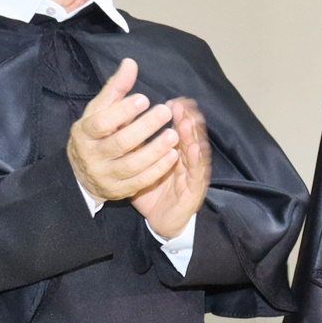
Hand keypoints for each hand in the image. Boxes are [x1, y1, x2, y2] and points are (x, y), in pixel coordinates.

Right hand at [67, 59, 179, 201]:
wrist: (81, 174)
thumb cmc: (95, 134)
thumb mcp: (99, 110)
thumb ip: (116, 89)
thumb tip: (131, 63)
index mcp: (84, 133)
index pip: (102, 122)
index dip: (123, 111)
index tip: (144, 98)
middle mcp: (92, 155)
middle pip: (120, 143)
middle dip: (145, 127)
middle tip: (165, 112)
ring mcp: (105, 175)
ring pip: (132, 165)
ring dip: (155, 150)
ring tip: (174, 135)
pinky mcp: (118, 190)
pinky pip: (140, 181)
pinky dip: (158, 169)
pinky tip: (173, 155)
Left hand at [132, 96, 211, 238]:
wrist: (161, 221)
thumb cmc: (152, 191)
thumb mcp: (141, 165)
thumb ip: (138, 145)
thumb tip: (125, 123)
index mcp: (175, 154)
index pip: (179, 132)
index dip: (178, 117)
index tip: (173, 101)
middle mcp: (187, 162)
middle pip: (190, 138)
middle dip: (186, 121)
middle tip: (180, 106)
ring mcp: (193, 176)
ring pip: (195, 153)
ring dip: (192, 137)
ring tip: (187, 122)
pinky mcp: (194, 191)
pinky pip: (196, 175)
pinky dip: (195, 161)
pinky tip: (192, 149)